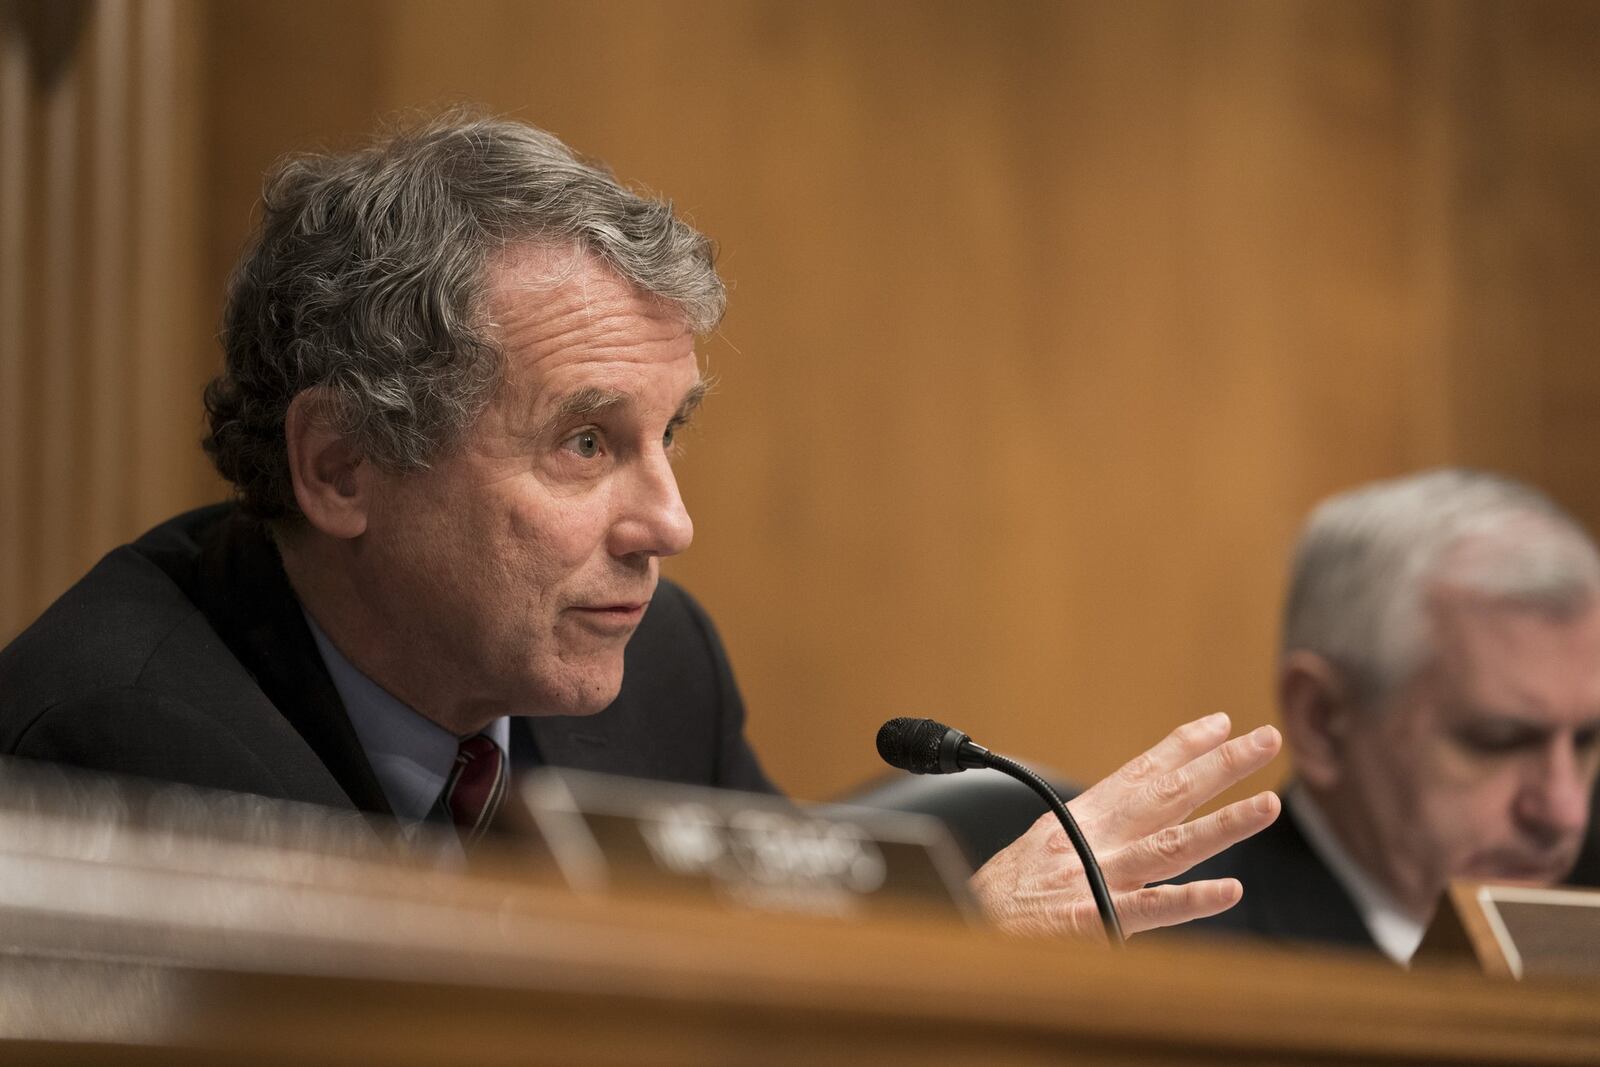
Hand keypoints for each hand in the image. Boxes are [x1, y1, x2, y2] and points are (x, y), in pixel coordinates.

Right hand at [968, 712, 1280, 940]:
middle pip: (1167, 795)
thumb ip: (1087, 831)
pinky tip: (1230, 892)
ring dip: (1224, 823)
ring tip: (1270, 803)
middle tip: (1265, 738)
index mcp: (1081, 819)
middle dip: (1220, 765)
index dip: (1181, 746)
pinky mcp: (1093, 920)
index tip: (1220, 723)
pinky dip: (1190, 900)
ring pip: (1172, 845)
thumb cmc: (1002, 895)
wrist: (962, 926)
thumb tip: (1125, 816)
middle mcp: (1094, 839)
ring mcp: (1096, 877)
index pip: (1139, 772)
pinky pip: (1149, 909)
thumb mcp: (1043, 846)